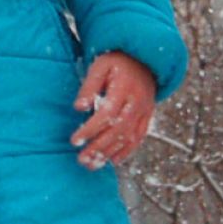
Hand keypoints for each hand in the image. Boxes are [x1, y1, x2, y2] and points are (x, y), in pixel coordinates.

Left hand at [71, 51, 155, 168]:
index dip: (90, 130)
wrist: (144, 58)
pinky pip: (139, 136)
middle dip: (99, 148)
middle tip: (82, 160)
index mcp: (123, 90)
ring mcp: (144, 111)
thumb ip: (89, 87)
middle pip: (117, 131)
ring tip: (93, 165)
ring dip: (110, 153)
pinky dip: (128, 150)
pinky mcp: (148, 116)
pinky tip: (114, 160)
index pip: (106, 115)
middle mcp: (136, 104)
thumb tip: (78, 108)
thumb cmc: (115, 61)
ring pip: (128, 137)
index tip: (74, 141)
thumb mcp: (99, 66)